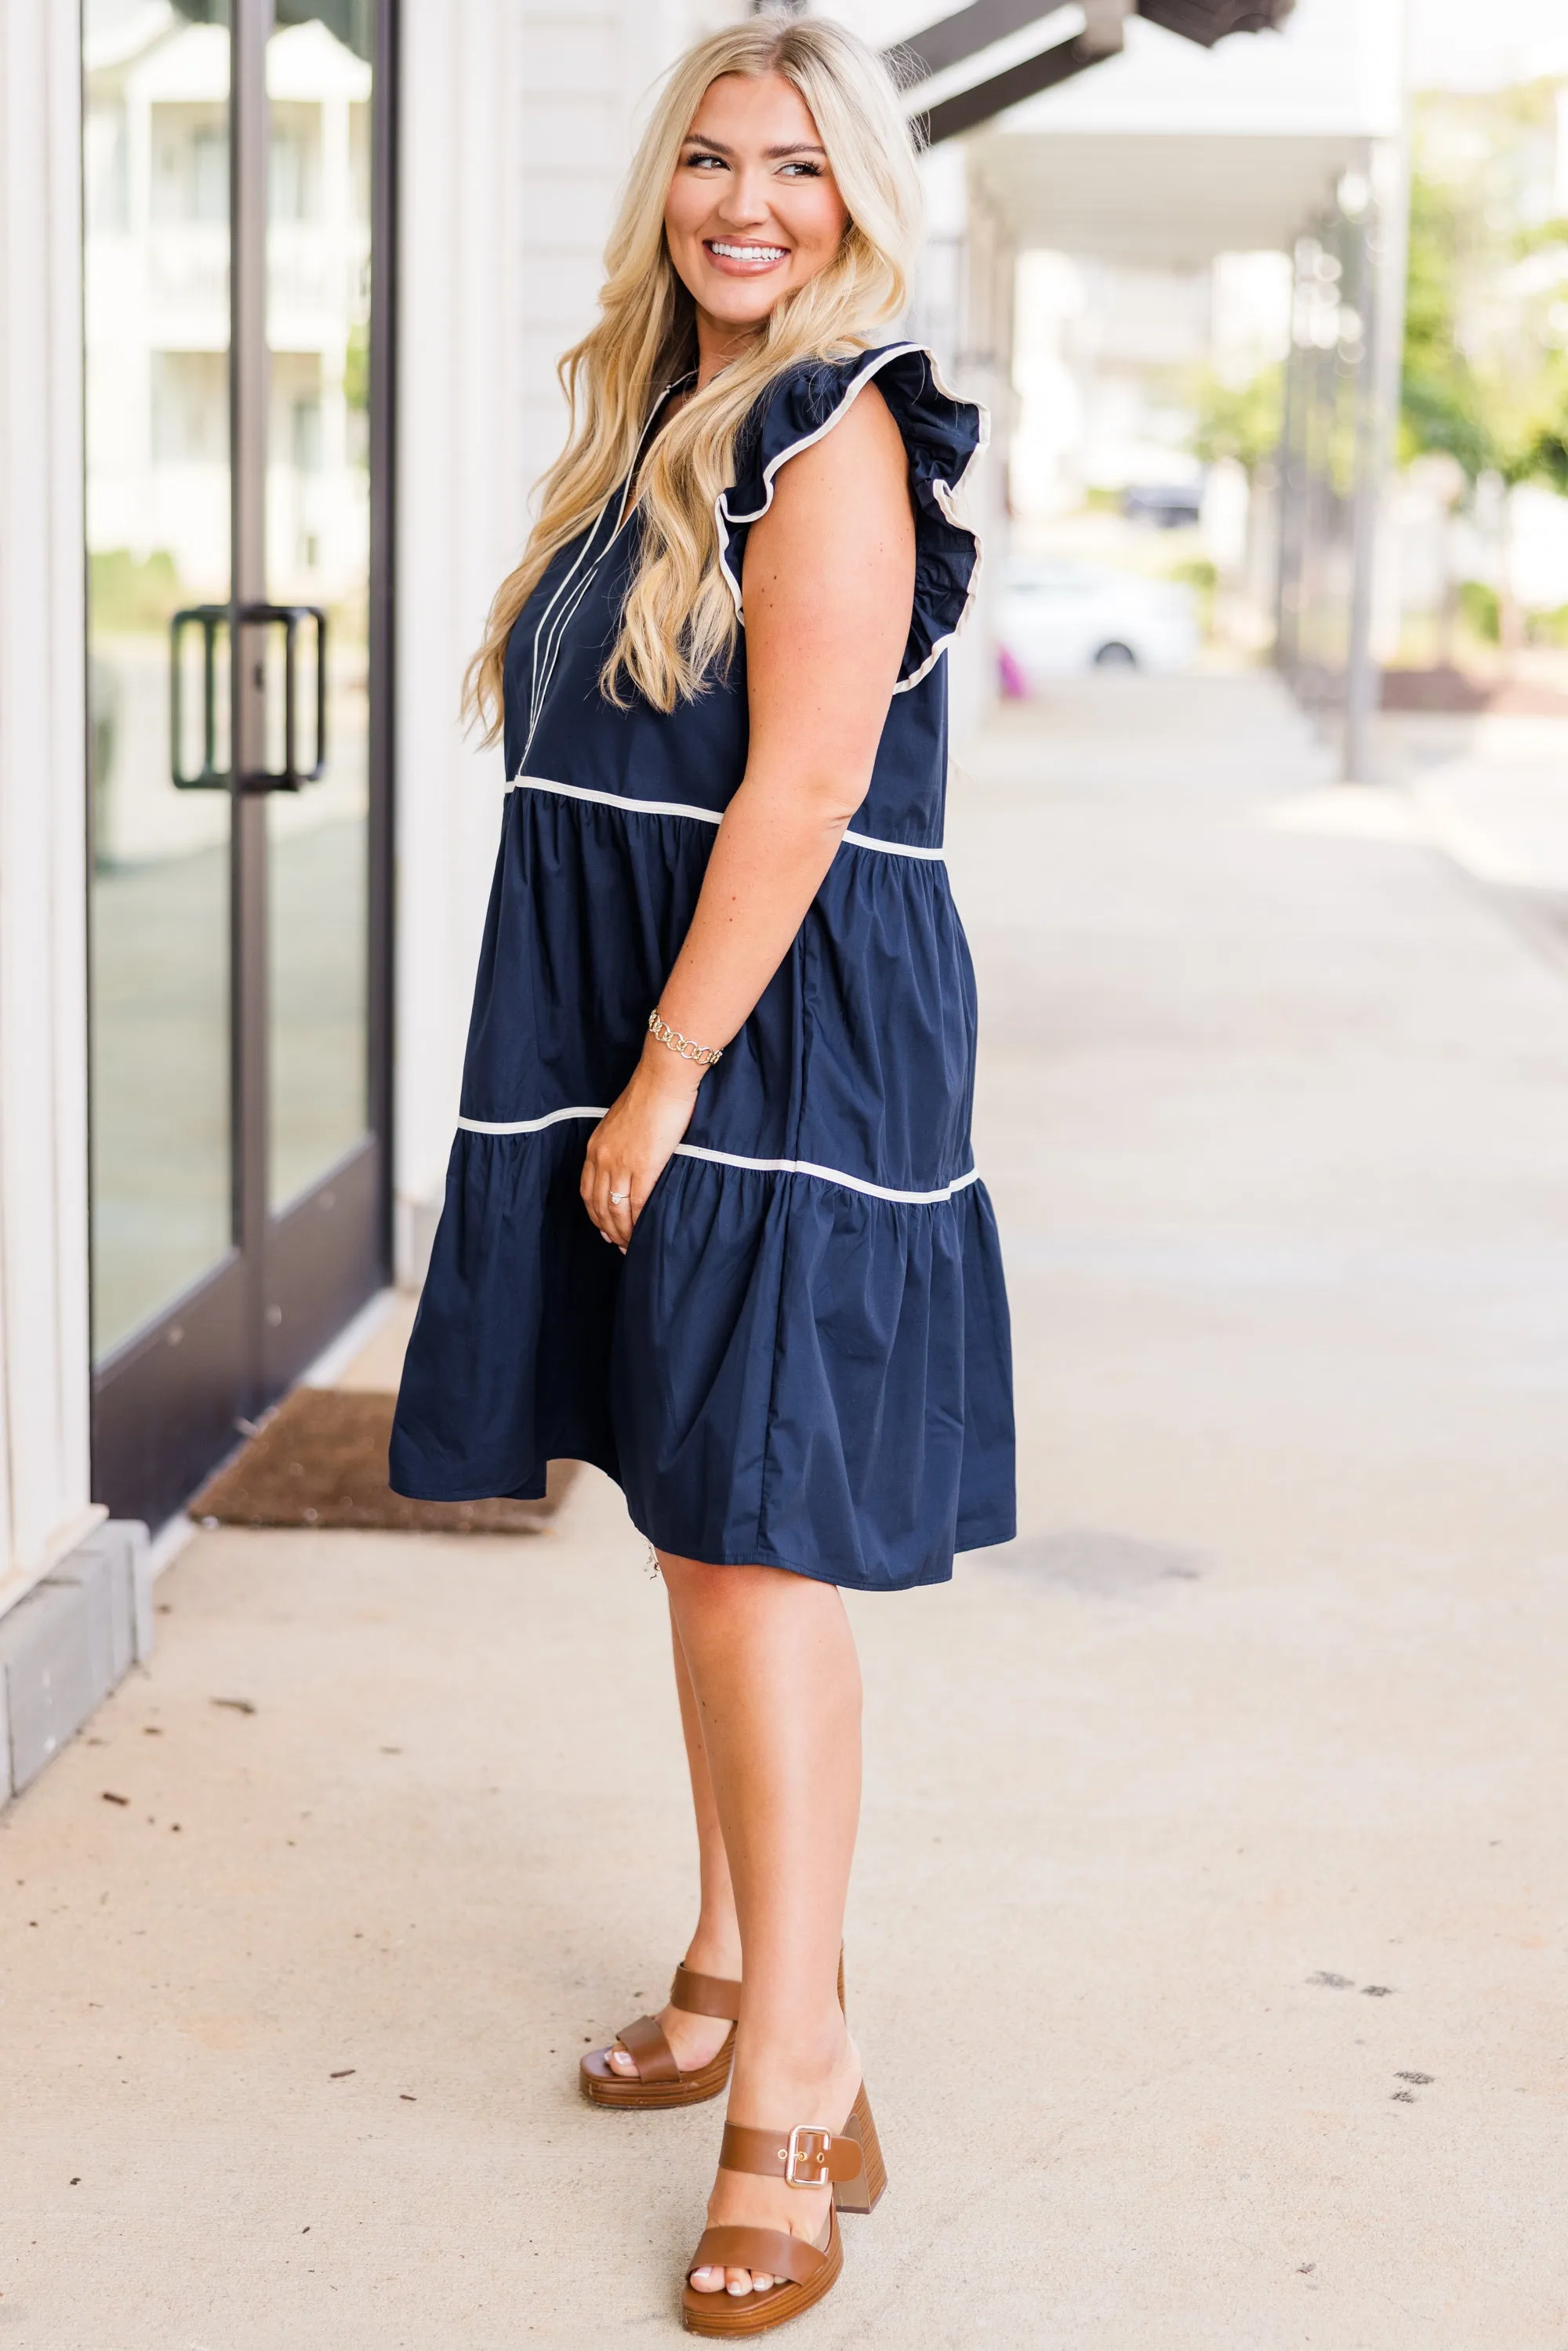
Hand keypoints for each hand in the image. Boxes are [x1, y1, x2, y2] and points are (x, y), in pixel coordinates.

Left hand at [582, 1042, 702, 1250]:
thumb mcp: (622, 1122)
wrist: (663, 1080)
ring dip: (623, 1233)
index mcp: (596, 1148)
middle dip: (608, 1230)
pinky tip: (644, 1234)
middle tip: (619, 1246)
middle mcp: (603, 1159)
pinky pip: (636, 1205)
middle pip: (599, 1206)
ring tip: (632, 1246)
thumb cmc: (650, 1096)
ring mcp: (621, 1165)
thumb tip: (630, 1161)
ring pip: (616, 1211)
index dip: (595, 1214)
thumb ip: (620, 1145)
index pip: (588, 1191)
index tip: (604, 1228)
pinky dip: (638, 1224)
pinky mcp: (644, 1167)